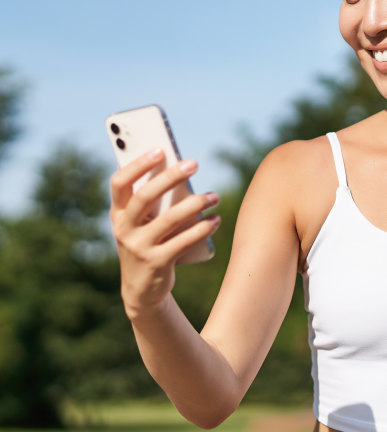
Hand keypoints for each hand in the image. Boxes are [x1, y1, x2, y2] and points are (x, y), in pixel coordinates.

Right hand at [109, 148, 220, 318]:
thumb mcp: (142, 223)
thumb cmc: (147, 244)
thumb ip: (152, 201)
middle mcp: (124, 229)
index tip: (160, 150)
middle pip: (145, 196)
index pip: (119, 183)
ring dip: (195, 204)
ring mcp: (139, 247)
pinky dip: (201, 229)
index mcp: (118, 214)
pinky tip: (215, 220)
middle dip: (170, 177)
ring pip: (168, 219)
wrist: (142, 290)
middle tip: (194, 163)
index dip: (137, 165)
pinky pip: (182, 242)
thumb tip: (179, 169)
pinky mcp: (156, 263)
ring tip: (214, 195)